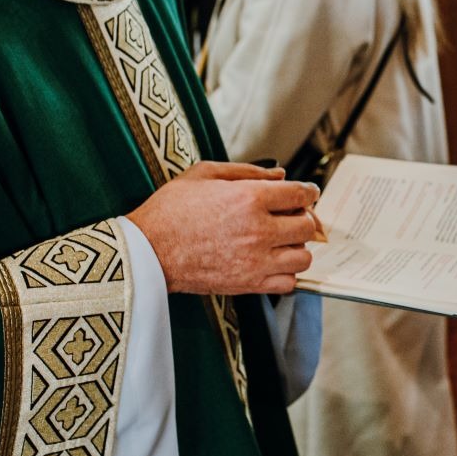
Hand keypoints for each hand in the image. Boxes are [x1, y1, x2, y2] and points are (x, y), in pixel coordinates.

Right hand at [127, 161, 319, 295]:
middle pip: (306, 225)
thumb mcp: (204, 174)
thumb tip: (279, 174)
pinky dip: (286, 274)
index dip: (309, 191)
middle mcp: (259, 230)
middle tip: (290, 216)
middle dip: (302, 217)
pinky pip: (288, 283)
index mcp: (249, 198)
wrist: (147, 251)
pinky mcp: (249, 284)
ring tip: (281, 241)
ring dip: (296, 247)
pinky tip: (272, 263)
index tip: (307, 193)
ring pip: (303, 257)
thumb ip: (247, 171)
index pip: (300, 194)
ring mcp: (256, 261)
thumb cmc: (171, 210)